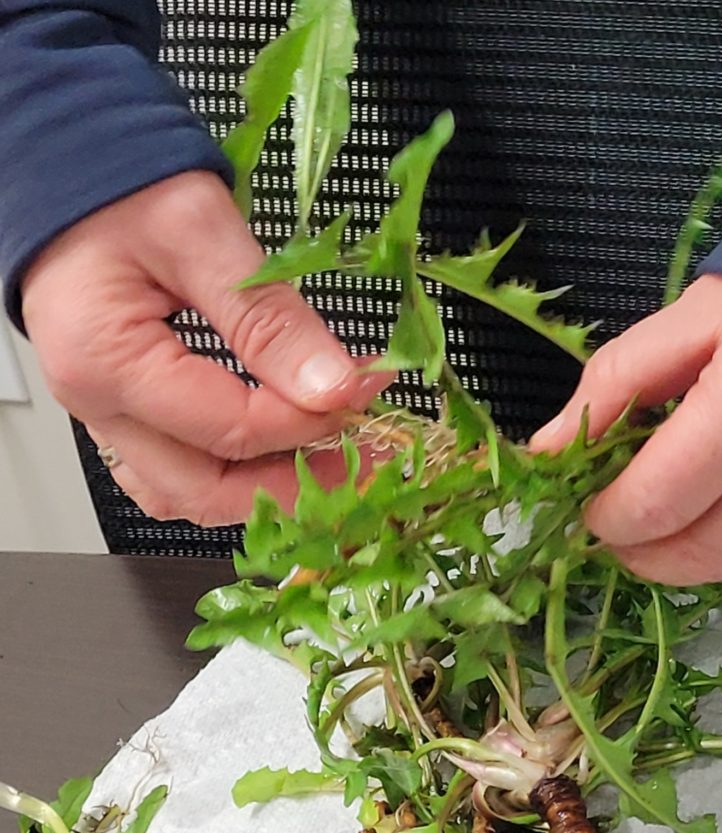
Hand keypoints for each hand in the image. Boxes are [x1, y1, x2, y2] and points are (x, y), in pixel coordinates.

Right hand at [21, 171, 389, 525]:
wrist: (65, 161)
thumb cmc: (118, 183)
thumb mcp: (201, 231)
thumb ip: (267, 315)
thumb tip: (334, 386)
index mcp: (108, 363)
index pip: (233, 431)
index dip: (312, 420)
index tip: (368, 388)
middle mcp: (97, 406)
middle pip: (207, 490)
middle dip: (295, 484)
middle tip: (364, 456)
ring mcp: (105, 414)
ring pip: (189, 493)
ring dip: (264, 487)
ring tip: (331, 457)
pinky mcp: (123, 407)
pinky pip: (176, 470)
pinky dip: (232, 472)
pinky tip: (279, 452)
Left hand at [530, 275, 721, 584]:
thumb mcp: (689, 318)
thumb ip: (612, 386)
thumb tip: (546, 454)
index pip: (659, 502)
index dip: (608, 520)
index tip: (591, 509)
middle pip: (705, 553)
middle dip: (644, 556)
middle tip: (621, 533)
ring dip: (700, 553)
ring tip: (680, 515)